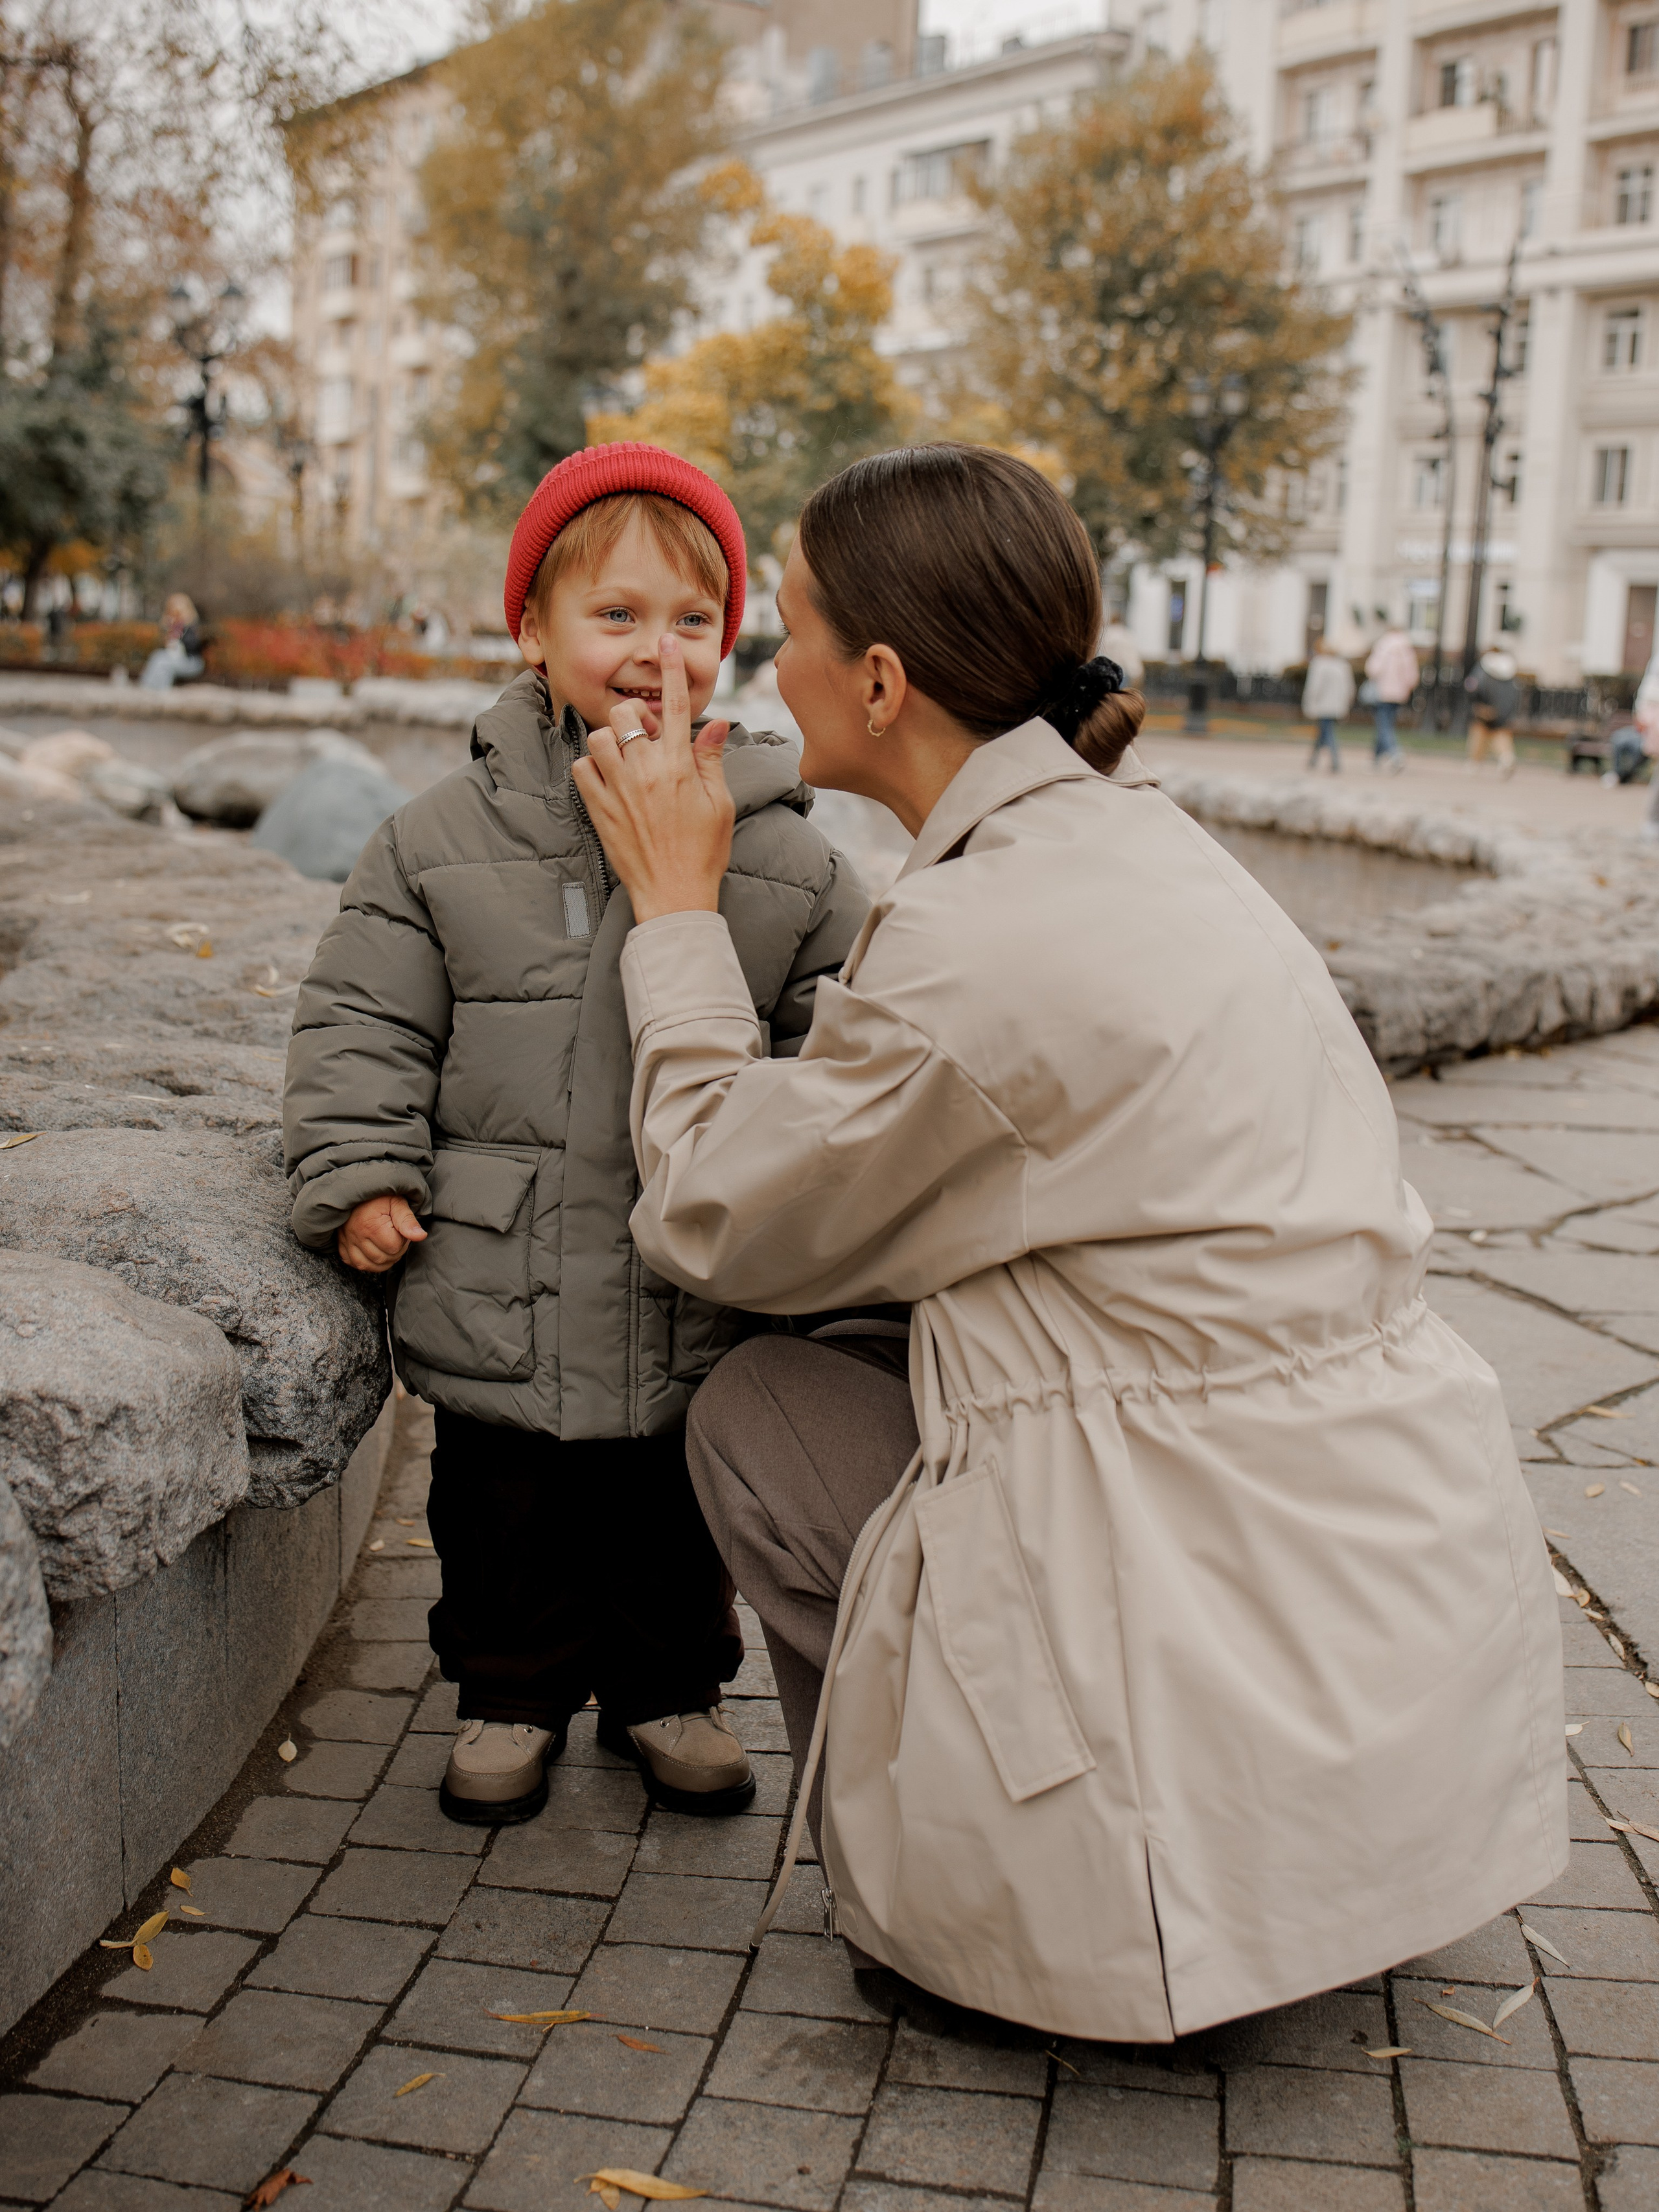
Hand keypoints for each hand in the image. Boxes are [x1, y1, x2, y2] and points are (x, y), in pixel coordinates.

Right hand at [338, 1193, 427, 1273]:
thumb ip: (408, 1220)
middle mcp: (356, 1235)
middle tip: (394, 1235)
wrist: (358, 1188)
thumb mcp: (397, 1202)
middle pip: (383, 1259)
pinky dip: (366, 1262)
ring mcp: (346, 1241)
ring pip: (368, 1265)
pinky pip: (354, 1264)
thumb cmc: (380, 1196)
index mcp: (370, 1225)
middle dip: (394, 1250)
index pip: (394, 1247)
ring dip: (382, 1260)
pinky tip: (373, 1252)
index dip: (402, 1240)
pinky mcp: (341, 1245)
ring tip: (386, 1244)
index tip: (400, 1229)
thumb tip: (421, 1236)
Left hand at [572, 634, 733, 921]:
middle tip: (646, 735)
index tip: (665, 642)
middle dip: (634, 715)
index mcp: (680, 767)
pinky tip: (608, 780)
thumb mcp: (720, 805)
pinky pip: (581, 768)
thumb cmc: (703, 852)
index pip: (676, 705)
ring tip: (625, 760)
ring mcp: (619, 789)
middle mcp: (646, 772)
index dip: (671, 669)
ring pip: (600, 737)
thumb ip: (711, 760)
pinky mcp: (598, 809)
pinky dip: (591, 767)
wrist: (674, 895)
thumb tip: (715, 724)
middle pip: (626, 713)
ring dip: (612, 740)